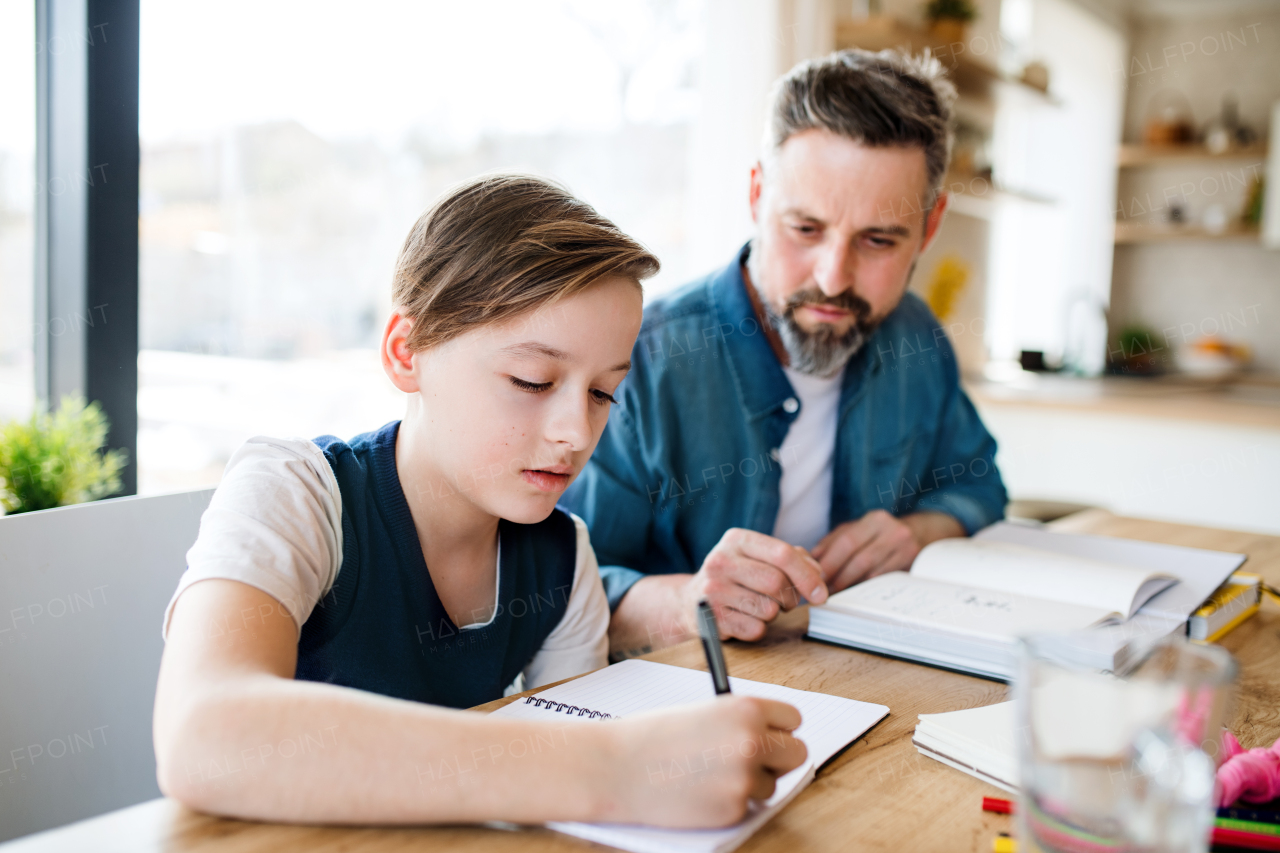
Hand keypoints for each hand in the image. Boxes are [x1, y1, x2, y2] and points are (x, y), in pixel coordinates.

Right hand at [604, 696, 806, 827]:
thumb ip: (740, 722)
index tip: (769, 735)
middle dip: (778, 758)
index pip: (793, 719)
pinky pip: (748, 806)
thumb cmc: (652, 736)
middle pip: (797, 753)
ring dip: (749, 782)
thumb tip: (772, 738)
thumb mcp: (703, 713)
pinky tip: (699, 791)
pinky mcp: (733, 809)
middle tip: (755, 760)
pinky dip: (729, 802)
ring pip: (772, 783)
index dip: (778, 728)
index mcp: (746, 709)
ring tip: (709, 774)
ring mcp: (744, 778)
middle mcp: (752, 742)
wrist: (616, 767)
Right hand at [684, 528, 827, 641]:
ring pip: (769, 609)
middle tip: (785, 601)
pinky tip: (744, 618)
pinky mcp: (712, 618)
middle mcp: (720, 561)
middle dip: (790, 598)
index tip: (821, 594)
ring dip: (773, 614)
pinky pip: (755, 629)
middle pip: (777, 583)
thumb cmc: (735, 578)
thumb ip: (792, 559)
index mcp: (736, 540)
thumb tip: (817, 574)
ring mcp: (713, 590)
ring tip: (758, 606)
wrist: (690, 601)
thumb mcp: (758, 558)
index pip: (782, 554)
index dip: (808, 576)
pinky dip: (758, 629)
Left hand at [811, 510, 921, 591]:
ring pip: (872, 572)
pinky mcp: (911, 563)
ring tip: (835, 592)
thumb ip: (834, 540)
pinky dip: (865, 586)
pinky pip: (883, 579)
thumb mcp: (859, 529)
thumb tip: (813, 556)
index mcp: (874, 519)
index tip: (816, 575)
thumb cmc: (881, 535)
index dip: (830, 561)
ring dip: (850, 584)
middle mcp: (892, 530)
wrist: (921, 535)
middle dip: (838, 576)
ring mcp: (905, 548)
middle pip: (859, 558)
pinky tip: (855, 591)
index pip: (847, 541)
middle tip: (823, 588)